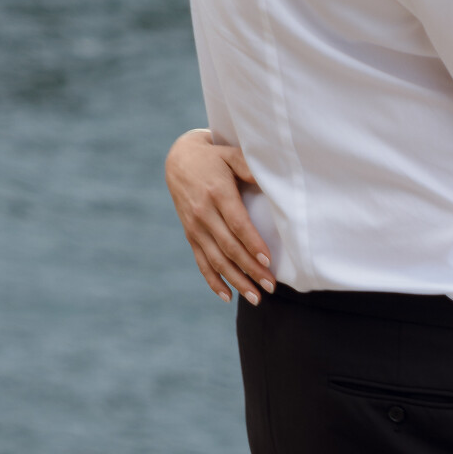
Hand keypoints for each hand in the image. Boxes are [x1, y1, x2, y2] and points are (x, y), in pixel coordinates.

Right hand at [164, 129, 274, 303]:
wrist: (179, 160)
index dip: (252, 243)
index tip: (268, 261)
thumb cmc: (214, 158)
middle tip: (271, 286)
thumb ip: (251, 168)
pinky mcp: (190, 235)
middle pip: (228, 247)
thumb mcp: (232, 155)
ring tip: (256, 298)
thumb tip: (273, 181)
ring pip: (216, 259)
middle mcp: (203, 213)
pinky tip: (227, 296)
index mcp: (217, 193)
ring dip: (236, 281)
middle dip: (250, 269)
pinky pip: (201, 262)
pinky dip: (213, 281)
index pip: (236, 223)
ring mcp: (195, 226)